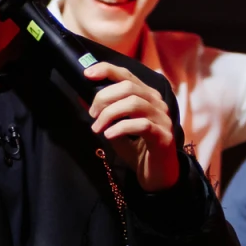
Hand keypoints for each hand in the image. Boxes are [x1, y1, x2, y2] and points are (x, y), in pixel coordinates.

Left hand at [84, 61, 178, 191]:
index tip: (87, 74)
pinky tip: (109, 135)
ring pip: (134, 103)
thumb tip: (82, 97)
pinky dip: (121, 128)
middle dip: (104, 97)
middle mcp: (158, 103)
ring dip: (109, 113)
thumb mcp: (115, 129)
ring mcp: (163, 119)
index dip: (107, 70)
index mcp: (147, 96)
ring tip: (97, 128)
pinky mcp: (164, 137)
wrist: (157, 175)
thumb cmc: (138, 150)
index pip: (127, 75)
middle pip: (129, 87)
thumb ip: (103, 113)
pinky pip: (141, 125)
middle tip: (91, 114)